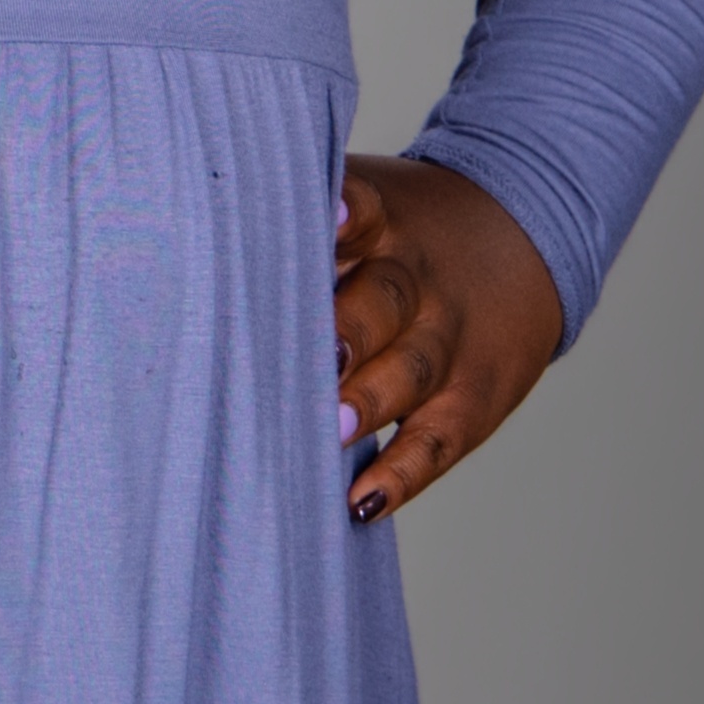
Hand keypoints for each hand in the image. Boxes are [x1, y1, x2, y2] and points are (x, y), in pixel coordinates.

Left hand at [332, 155, 567, 525]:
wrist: (525, 232)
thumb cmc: (400, 232)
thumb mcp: (370, 201)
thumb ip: (296, 218)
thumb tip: (177, 222)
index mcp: (383, 220)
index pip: (362, 209)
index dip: (342, 215)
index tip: (322, 220)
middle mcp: (417, 279)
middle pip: (385, 301)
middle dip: (348, 332)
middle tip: (313, 360)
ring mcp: (448, 341)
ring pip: (413, 372)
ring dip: (370, 403)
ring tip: (331, 431)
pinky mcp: (473, 398)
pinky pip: (438, 442)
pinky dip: (401, 475)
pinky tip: (361, 502)